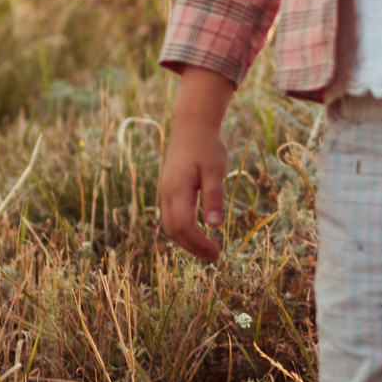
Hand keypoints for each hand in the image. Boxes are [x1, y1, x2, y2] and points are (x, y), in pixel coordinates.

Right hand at [158, 68, 233, 261]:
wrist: (192, 125)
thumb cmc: (207, 146)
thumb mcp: (215, 171)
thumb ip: (214, 197)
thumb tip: (215, 225)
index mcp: (177, 190)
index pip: (184, 227)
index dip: (199, 244)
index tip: (217, 253)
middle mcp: (166, 193)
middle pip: (173, 231)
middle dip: (193, 247)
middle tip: (215, 256)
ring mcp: (164, 191)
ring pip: (170, 225)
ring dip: (187, 241)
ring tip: (208, 249)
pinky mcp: (168, 189)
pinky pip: (171, 216)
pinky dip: (183, 230)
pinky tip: (198, 233)